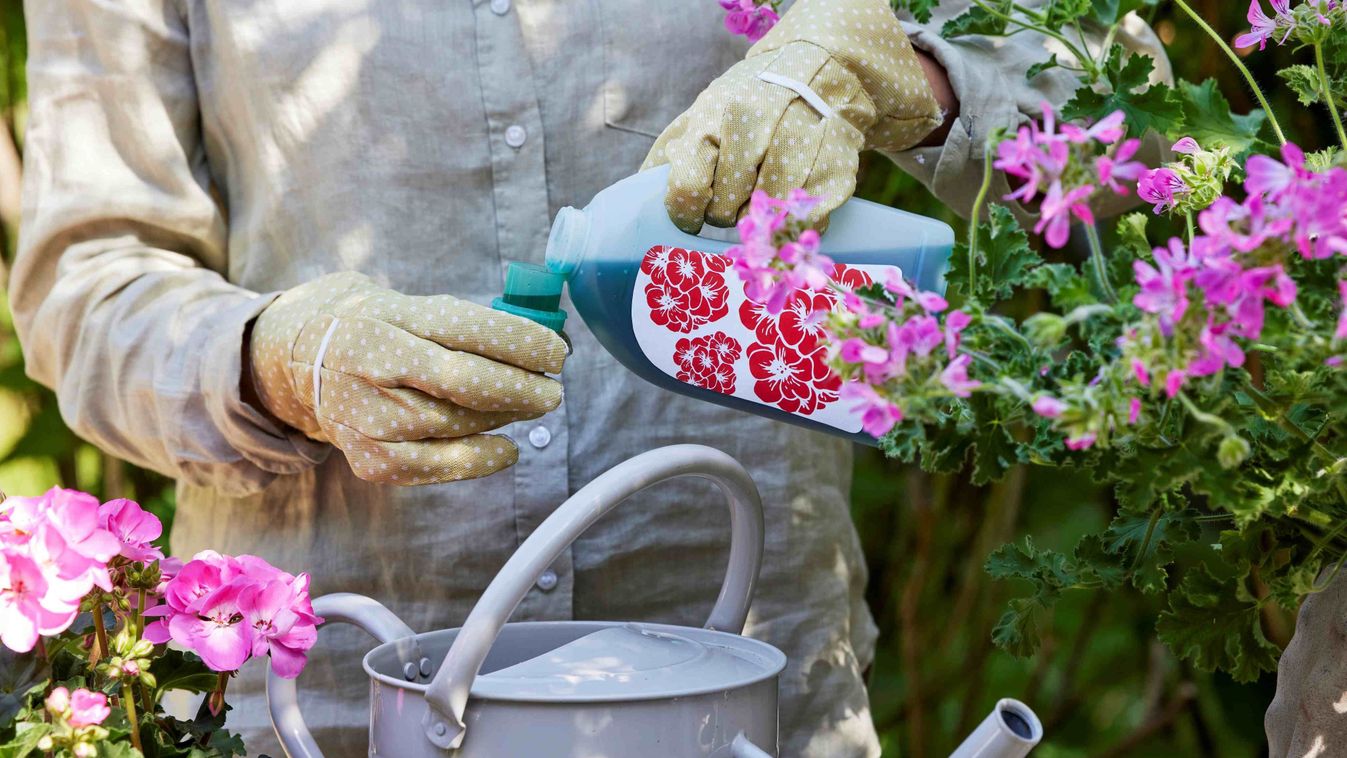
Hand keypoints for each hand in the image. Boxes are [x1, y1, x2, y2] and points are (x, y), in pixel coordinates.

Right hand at [248, 272, 566, 484]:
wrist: (290, 360)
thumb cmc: (369, 327)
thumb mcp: (402, 303)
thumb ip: (458, 321)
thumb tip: (535, 339)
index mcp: (388, 315)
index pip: (466, 328)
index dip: (520, 342)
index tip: (557, 352)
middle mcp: (373, 363)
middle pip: (463, 381)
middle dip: (521, 388)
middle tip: (553, 391)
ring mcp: (367, 413)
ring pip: (455, 424)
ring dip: (503, 420)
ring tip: (528, 408)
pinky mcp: (367, 455)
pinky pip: (435, 465)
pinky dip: (479, 460)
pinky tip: (507, 449)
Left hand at [643, 0, 943, 232]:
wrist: (814, 71)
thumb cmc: (743, 106)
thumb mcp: (697, 118)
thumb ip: (667, 159)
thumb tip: (635, 205)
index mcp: (713, 118)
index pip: (688, 188)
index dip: (688, 214)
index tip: (695, 217)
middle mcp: (757, 127)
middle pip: (728, 211)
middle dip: (726, 215)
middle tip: (734, 201)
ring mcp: (800, 143)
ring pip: (768, 219)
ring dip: (761, 221)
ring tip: (761, 202)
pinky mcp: (836, 162)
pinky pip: (809, 219)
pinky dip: (797, 223)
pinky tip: (792, 204)